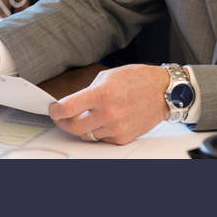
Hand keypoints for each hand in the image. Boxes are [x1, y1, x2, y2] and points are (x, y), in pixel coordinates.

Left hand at [48, 64, 170, 144]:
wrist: (162, 92)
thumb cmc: (136, 80)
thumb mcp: (106, 77)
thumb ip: (87, 92)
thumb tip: (71, 105)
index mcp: (102, 94)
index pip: (67, 108)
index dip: (55, 110)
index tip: (53, 109)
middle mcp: (109, 113)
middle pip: (73, 127)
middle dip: (63, 122)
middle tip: (61, 117)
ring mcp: (117, 128)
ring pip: (87, 134)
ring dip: (82, 127)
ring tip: (85, 115)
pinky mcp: (124, 138)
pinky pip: (102, 139)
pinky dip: (98, 131)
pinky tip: (102, 120)